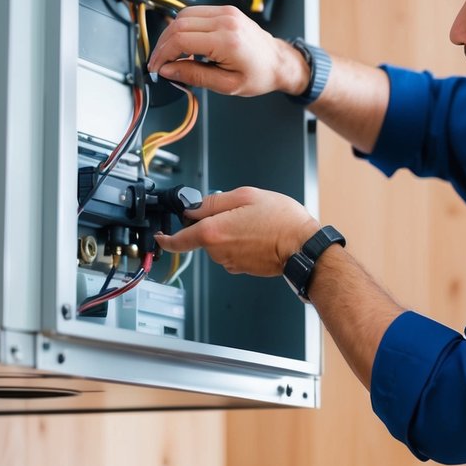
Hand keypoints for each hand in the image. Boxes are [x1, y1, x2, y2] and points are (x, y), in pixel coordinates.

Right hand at [148, 6, 308, 96]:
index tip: (157, 67)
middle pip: (178, 24)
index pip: (181, 39)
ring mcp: (226, 12)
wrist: (278, 62)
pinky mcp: (225, 10)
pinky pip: (195, 13)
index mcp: (227, 41)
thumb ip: (194, 75)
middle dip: (163, 44)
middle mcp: (226, 21)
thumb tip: (168, 70)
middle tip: (159, 62)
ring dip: (171, 34)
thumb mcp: (226, 84)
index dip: (163, 54)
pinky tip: (185, 44)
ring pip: (184, 15)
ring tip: (171, 55)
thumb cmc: (259, 75)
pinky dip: (184, 27)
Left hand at [155, 187, 319, 276]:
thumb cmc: (282, 222)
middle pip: (203, 236)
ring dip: (230, 232)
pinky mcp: (242, 268)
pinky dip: (241, 243)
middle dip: (214, 223)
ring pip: (220, 243)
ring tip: (256, 223)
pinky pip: (233, 252)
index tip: (161, 235)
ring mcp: (230, 262)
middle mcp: (218, 251)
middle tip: (238, 211)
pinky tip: (260, 235)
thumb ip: (214, 201)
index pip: (178, 239)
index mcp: (213, 231)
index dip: (166, 237)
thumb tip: (194, 207)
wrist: (304, 248)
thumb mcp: (246, 196)